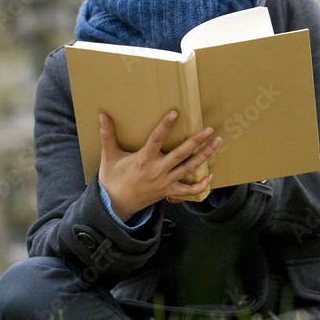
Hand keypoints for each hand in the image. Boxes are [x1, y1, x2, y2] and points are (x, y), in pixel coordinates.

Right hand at [97, 110, 220, 220]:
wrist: (115, 205)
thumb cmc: (113, 179)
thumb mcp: (108, 157)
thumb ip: (107, 136)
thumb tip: (102, 115)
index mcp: (143, 160)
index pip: (156, 140)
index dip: (165, 126)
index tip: (175, 113)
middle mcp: (157, 170)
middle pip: (180, 154)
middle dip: (196, 141)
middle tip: (209, 129)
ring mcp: (165, 182)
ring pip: (189, 169)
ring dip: (204, 156)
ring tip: (216, 143)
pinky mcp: (168, 192)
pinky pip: (188, 191)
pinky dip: (200, 186)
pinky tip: (210, 177)